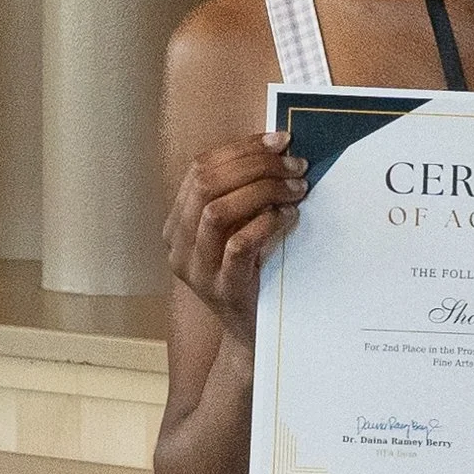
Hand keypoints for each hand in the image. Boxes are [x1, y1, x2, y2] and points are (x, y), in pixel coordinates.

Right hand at [163, 129, 307, 342]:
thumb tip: (279, 149)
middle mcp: (178, 243)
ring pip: (217, 210)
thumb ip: (245, 195)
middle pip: (207, 183)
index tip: (279, 140)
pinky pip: (239, 244)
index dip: (240, 149)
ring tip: (296, 189)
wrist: (252, 333)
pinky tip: (289, 216)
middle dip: (256, 165)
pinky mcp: (222, 288)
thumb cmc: (250, 272)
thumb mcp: (239, 229)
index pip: (200, 168)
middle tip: (295, 165)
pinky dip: (266, 223)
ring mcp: (196, 268)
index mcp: (177, 223)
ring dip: (263, 190)